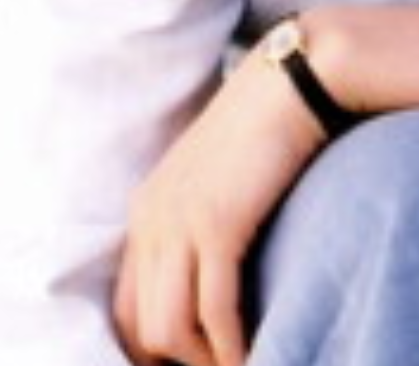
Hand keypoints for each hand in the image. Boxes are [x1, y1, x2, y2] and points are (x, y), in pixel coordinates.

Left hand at [113, 45, 328, 365]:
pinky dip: (231, 345)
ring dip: (205, 360)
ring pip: (170, 329)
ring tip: (240, 365)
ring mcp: (179, 222)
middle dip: (177, 361)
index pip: (126, 306)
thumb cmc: (268, 125)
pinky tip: (253, 353)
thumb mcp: (217, 178)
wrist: (293, 81)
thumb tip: (213, 269)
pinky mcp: (217, 225)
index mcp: (146, 209)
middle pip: (142, 325)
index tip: (193, 358)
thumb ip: (201, 219)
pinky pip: (214, 310)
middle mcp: (151, 219)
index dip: (153, 346)